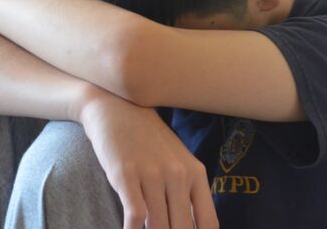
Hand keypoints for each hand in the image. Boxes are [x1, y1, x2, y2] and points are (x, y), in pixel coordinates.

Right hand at [79, 93, 218, 228]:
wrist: (118, 108)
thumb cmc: (149, 140)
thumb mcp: (178, 162)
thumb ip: (188, 193)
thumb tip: (196, 226)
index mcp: (195, 174)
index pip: (208, 223)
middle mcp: (178, 174)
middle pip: (183, 228)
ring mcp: (152, 173)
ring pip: (159, 226)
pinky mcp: (126, 174)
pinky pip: (135, 215)